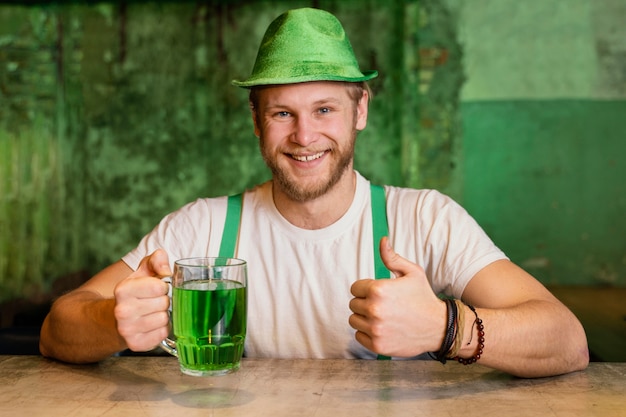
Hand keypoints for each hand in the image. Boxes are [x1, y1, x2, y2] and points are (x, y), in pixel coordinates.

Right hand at [113, 249, 171, 351]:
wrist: (114, 318)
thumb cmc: (135, 292)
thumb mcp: (143, 271)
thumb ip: (157, 260)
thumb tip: (166, 269)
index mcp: (123, 289)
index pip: (159, 286)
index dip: (163, 285)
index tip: (157, 287)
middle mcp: (122, 311)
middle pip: (164, 303)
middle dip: (164, 300)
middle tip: (155, 301)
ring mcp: (127, 330)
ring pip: (164, 319)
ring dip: (163, 315)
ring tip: (153, 312)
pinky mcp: (135, 344)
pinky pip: (162, 334)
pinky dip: (162, 329)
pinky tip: (152, 324)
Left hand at [348, 237, 446, 356]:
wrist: (439, 326)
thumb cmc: (424, 297)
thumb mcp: (412, 272)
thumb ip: (392, 257)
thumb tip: (382, 240)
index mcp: (378, 289)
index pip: (355, 288)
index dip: (366, 289)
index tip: (379, 293)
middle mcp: (374, 310)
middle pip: (353, 304)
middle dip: (365, 303)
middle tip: (384, 306)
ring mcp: (375, 329)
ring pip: (354, 321)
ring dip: (364, 319)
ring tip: (383, 317)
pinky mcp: (377, 345)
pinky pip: (359, 336)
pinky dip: (368, 334)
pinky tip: (383, 329)